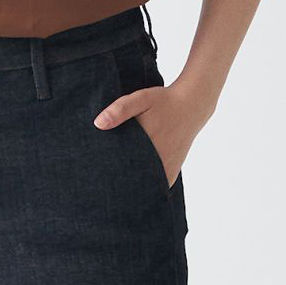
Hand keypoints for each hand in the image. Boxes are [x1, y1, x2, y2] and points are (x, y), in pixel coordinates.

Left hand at [93, 79, 215, 187]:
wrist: (191, 106)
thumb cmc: (163, 101)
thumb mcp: (141, 99)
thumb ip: (120, 110)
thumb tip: (98, 124)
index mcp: (146, 142)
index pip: (120, 164)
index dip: (106, 169)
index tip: (95, 171)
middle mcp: (158, 159)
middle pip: (131, 177)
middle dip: (116, 179)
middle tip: (102, 181)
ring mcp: (167, 167)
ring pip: (145, 184)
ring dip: (132, 184)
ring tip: (116, 185)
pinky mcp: (173, 170)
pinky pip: (157, 184)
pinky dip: (147, 185)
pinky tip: (135, 182)